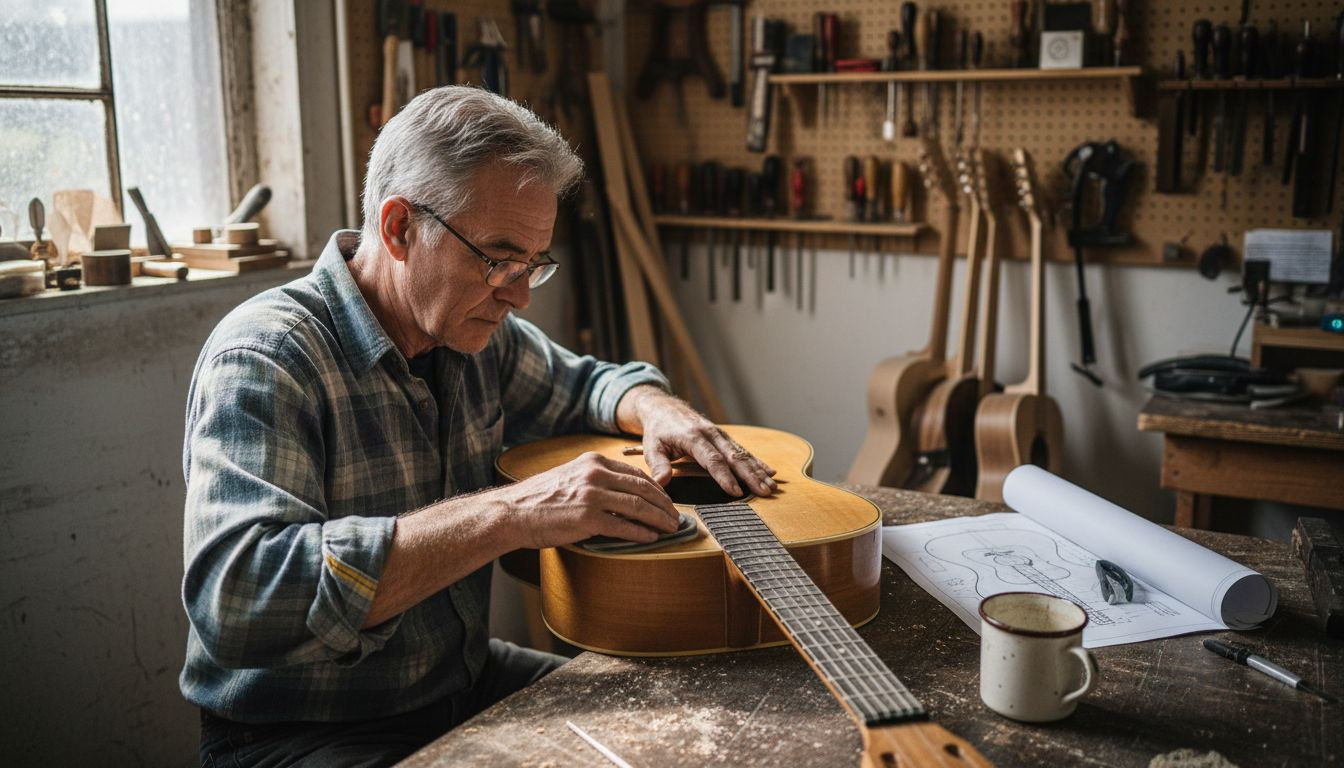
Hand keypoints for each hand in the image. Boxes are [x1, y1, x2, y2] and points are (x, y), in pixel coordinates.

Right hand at [497, 451, 679, 549]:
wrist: (512, 512)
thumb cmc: (539, 499)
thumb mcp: (570, 477)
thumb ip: (594, 480)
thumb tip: (621, 494)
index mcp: (593, 462)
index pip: (636, 473)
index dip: (656, 489)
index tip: (666, 500)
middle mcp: (595, 474)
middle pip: (643, 488)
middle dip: (664, 504)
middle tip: (676, 516)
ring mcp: (592, 495)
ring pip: (638, 506)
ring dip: (658, 519)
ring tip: (670, 528)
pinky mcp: (587, 517)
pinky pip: (623, 525)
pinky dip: (641, 532)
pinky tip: (651, 538)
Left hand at [622, 389, 777, 497]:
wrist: (664, 408)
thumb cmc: (658, 431)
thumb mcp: (652, 447)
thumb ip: (658, 466)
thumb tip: (660, 484)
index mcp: (693, 437)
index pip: (712, 460)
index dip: (725, 476)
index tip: (736, 492)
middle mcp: (711, 434)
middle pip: (734, 457)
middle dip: (751, 475)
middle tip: (765, 491)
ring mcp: (720, 435)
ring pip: (742, 454)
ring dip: (758, 470)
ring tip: (771, 485)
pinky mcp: (724, 437)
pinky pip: (743, 450)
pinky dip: (757, 461)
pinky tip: (770, 471)